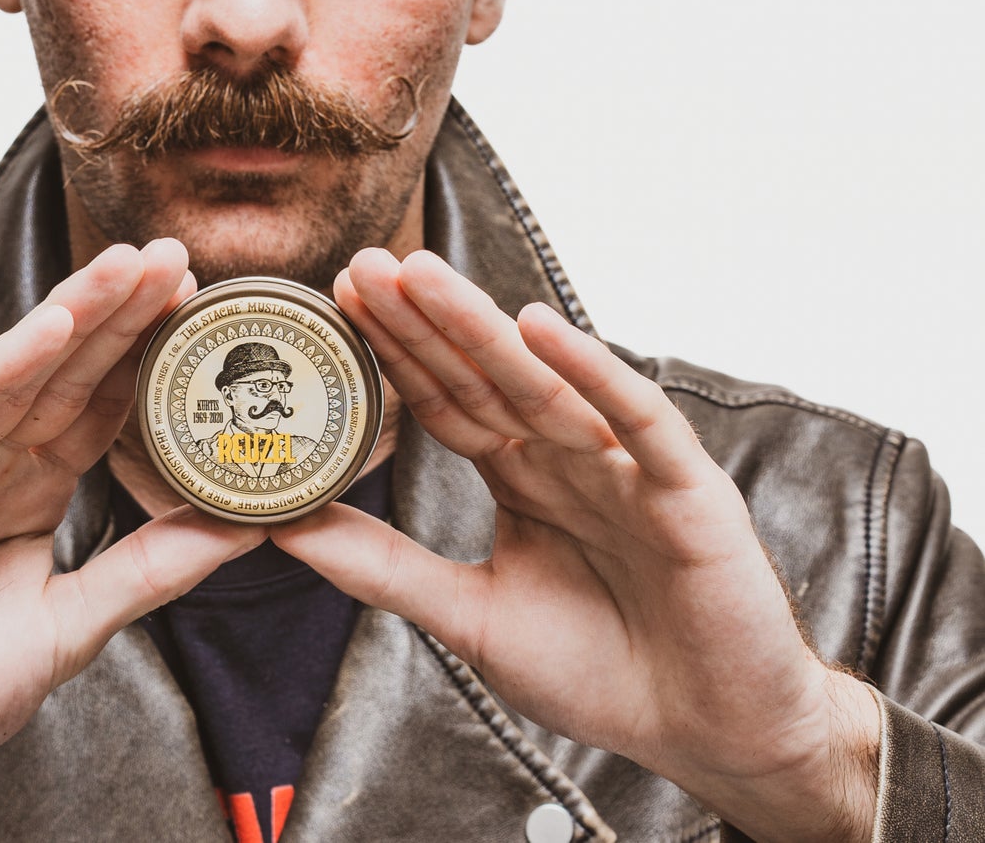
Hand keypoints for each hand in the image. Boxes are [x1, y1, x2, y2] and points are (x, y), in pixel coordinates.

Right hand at [0, 239, 256, 838]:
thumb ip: (150, 571)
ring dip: (76, 314)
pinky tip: (51, 328)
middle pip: (69, 371)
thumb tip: (245, 528)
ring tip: (130, 265)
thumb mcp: (69, 627)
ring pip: (18, 372)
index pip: (102, 403)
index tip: (204, 308)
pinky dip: (1, 368)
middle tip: (176, 255)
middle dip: (123, 311)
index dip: (150, 355)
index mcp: (32, 486)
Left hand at [272, 249, 879, 842]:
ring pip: (542, 382)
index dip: (395, 350)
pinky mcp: (684, 488)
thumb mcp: (470, 615)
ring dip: (480, 326)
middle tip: (362, 263)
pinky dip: (592, 372)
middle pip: (480, 374)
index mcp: (519, 474)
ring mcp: (622, 465)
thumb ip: (386, 567)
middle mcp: (565, 454)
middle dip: (421, 319)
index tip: (340, 298)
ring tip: (421, 275)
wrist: (711, 734)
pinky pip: (634, 419)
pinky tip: (540, 328)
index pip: (444, 398)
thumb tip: (287, 525)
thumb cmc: (600, 670)